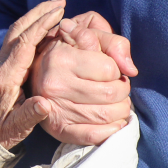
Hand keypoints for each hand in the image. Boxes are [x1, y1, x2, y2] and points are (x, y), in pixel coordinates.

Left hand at [0, 0, 64, 149]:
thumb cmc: (1, 131)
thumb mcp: (16, 128)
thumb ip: (29, 116)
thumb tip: (45, 105)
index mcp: (5, 77)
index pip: (23, 44)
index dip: (41, 27)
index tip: (58, 14)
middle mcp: (1, 64)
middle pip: (18, 30)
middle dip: (39, 13)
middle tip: (60, 1)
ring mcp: (1, 61)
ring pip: (17, 30)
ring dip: (36, 16)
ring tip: (56, 6)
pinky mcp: (5, 62)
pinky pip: (19, 37)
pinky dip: (33, 26)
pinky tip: (48, 23)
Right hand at [29, 11, 137, 144]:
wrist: (37, 67)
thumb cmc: (71, 47)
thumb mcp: (90, 31)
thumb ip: (114, 43)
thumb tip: (130, 69)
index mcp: (61, 57)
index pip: (109, 69)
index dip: (117, 69)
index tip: (111, 69)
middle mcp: (54, 84)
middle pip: (110, 94)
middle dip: (122, 91)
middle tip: (117, 86)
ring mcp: (55, 108)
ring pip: (106, 116)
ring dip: (121, 110)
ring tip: (117, 102)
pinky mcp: (58, 129)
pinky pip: (93, 136)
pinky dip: (110, 130)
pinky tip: (114, 122)